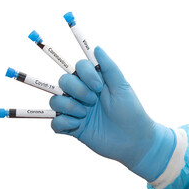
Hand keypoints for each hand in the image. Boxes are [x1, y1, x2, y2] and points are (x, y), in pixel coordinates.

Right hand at [49, 46, 175, 181]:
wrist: (133, 141)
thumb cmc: (131, 112)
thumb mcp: (122, 87)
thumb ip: (109, 67)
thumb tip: (97, 47)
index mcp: (94, 83)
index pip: (77, 67)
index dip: (84, 74)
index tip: (99, 87)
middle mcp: (82, 95)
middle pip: (63, 81)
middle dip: (76, 90)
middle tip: (92, 101)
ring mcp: (76, 111)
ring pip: (55, 101)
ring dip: (68, 106)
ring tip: (85, 115)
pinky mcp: (72, 128)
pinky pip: (55, 123)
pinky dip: (62, 123)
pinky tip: (77, 126)